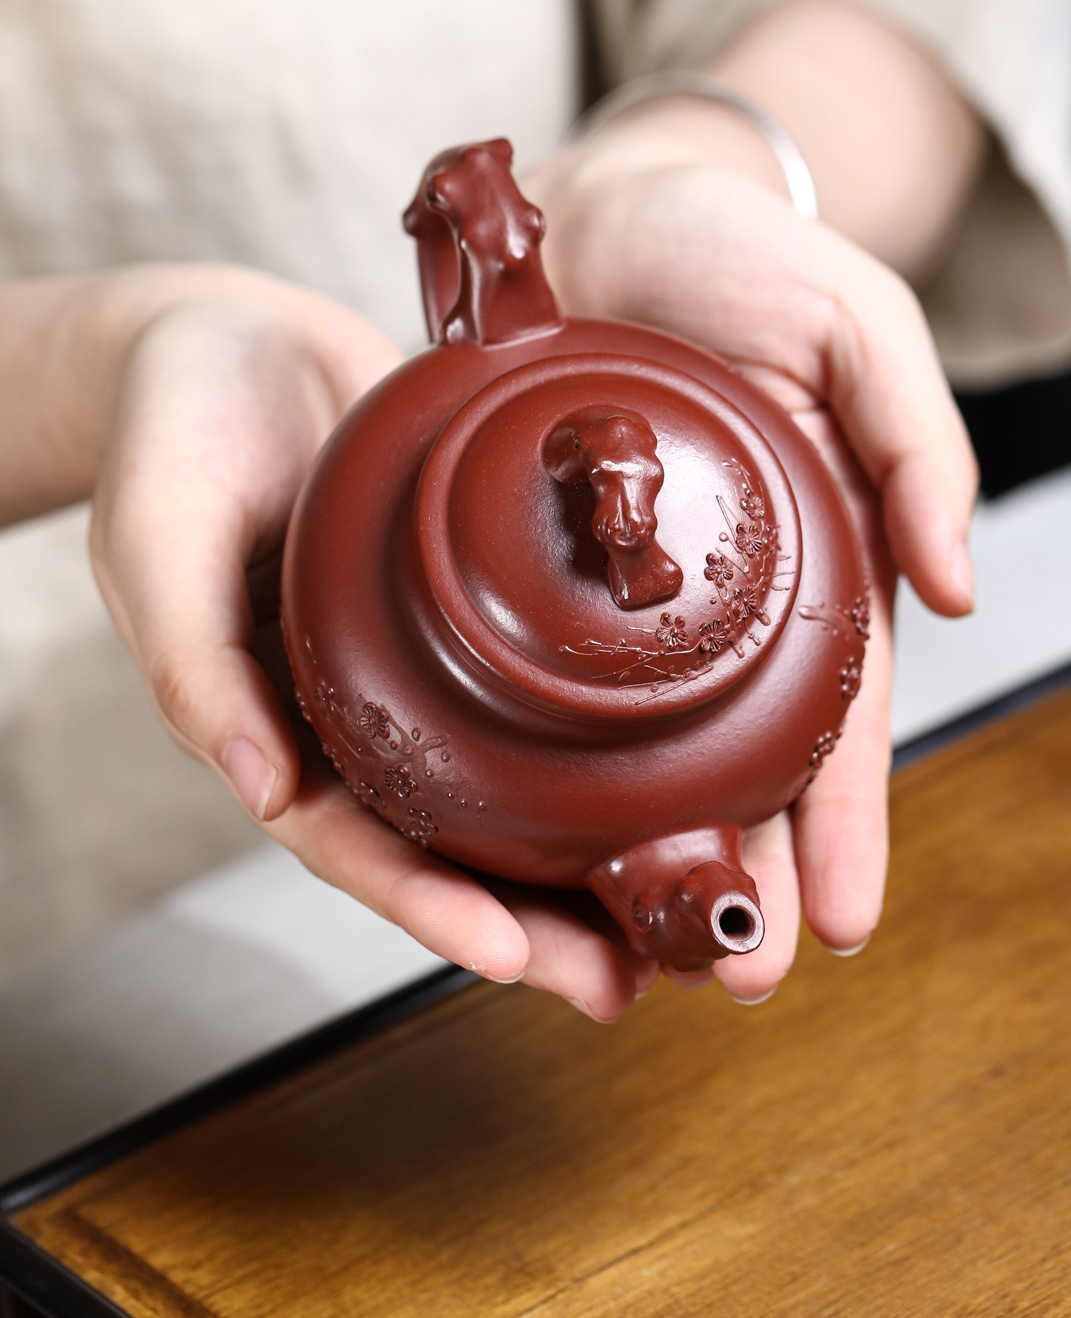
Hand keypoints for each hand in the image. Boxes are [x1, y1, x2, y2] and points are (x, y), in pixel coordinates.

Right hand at [81, 267, 660, 1018]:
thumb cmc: (173, 432)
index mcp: (271, 716)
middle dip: (528, 923)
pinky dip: (591, 742)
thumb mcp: (158, 533)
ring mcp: (411, 662)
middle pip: (445, 839)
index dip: (425, 904)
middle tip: (623, 984)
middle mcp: (351, 708)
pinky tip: (665, 774)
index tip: (508, 958)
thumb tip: (255, 789)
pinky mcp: (465, 603)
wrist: (224, 333)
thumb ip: (190, 658)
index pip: (350, 840)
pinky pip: (531, 688)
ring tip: (665, 918)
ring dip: (576, 857)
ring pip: (501, 782)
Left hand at [531, 155, 978, 1002]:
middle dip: (750, 867)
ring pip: (640, 741)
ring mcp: (620, 586)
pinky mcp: (527, 563)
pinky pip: (535, 677)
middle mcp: (719, 591)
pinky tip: (533, 830)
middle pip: (741, 754)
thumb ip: (919, 442)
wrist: (605, 197)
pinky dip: (544, 759)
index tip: (842, 917)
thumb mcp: (857, 323)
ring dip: (650, 842)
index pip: (842, 710)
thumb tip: (959, 591)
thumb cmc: (743, 253)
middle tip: (739, 976)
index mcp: (815, 552)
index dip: (846, 815)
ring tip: (640, 946)